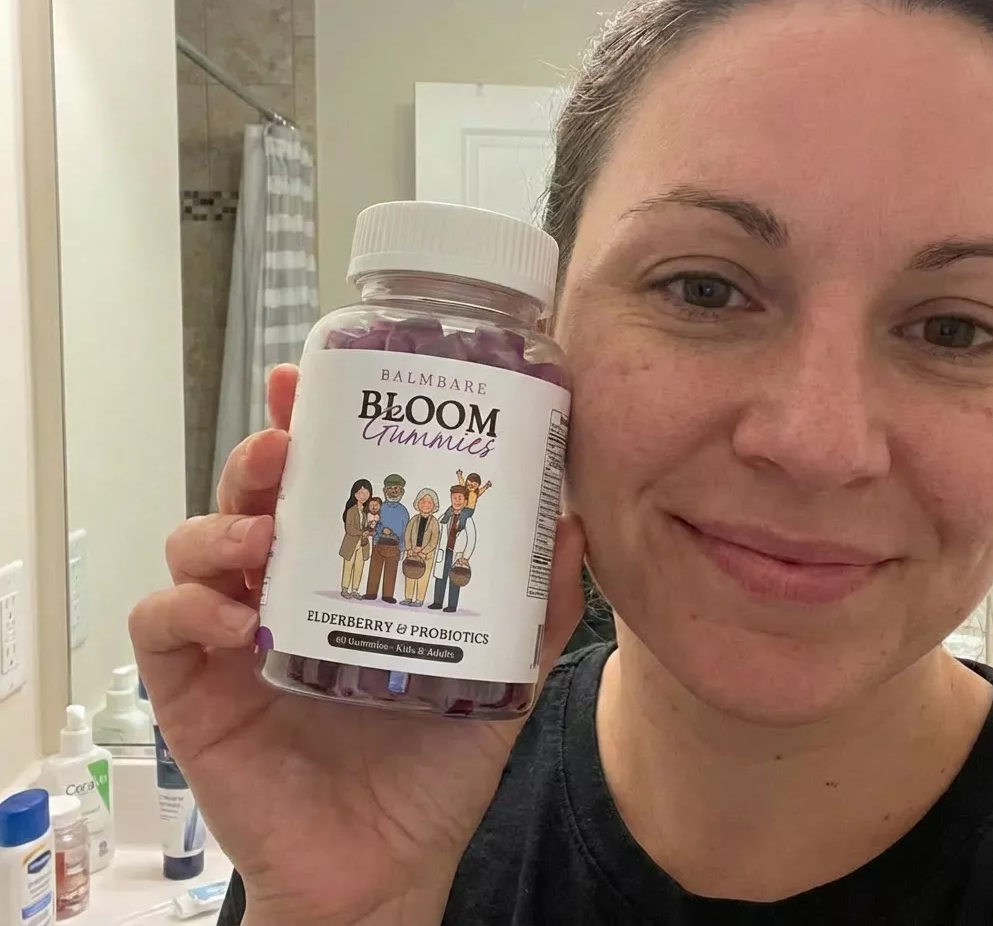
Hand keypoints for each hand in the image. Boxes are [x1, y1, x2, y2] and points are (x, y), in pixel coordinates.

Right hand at [130, 364, 585, 925]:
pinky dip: (189, 610)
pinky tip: (240, 625)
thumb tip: (571, 526)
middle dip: (259, 458)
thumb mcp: (495, 674)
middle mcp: (281, 588)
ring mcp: (230, 636)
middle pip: (248, 494)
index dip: (304, 426)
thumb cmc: (432, 764)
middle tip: (286, 446)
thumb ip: (535, 608)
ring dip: (222, 527)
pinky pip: (164, 626)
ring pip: (194, 544)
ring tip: (266, 539)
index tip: (309, 385)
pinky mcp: (194, 688)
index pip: (314, 481)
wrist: (387, 864)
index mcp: (342, 572)